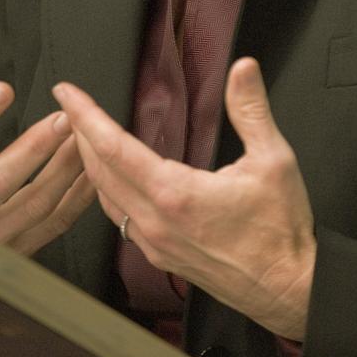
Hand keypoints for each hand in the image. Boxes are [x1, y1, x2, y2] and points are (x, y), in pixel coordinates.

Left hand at [54, 56, 316, 339]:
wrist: (289, 288)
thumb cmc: (281, 231)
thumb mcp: (274, 159)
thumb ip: (251, 108)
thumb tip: (242, 68)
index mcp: (176, 195)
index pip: (114, 148)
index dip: (86, 116)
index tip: (67, 93)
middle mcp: (157, 222)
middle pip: (99, 172)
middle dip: (79, 134)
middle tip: (68, 106)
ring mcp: (156, 244)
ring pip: (106, 198)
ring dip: (89, 164)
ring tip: (82, 136)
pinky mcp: (163, 256)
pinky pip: (120, 219)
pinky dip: (106, 190)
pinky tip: (111, 180)